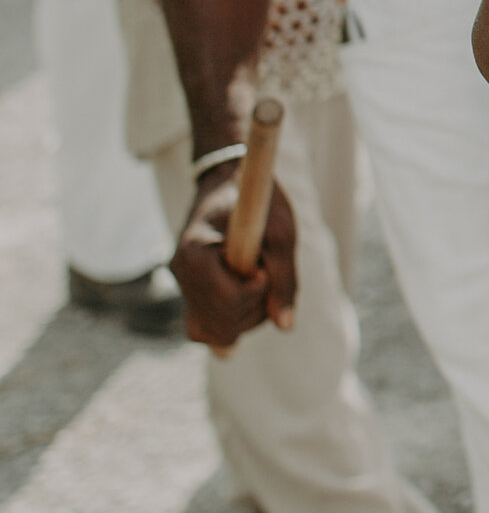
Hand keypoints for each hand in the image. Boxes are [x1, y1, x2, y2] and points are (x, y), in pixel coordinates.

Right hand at [175, 164, 297, 351]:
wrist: (230, 180)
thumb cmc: (256, 200)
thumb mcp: (281, 232)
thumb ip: (284, 280)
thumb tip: (285, 326)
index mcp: (195, 251)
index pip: (227, 301)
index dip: (256, 289)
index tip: (263, 265)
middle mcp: (180, 270)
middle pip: (218, 325)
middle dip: (254, 308)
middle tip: (264, 273)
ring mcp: (181, 283)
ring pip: (213, 332)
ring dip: (246, 316)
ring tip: (258, 279)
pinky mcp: (189, 290)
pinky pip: (205, 326)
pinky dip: (231, 320)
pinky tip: (247, 297)